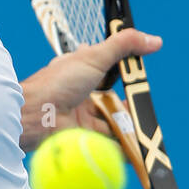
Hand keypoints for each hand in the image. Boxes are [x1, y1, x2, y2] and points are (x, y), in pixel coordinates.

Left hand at [19, 28, 162, 152]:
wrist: (34, 115)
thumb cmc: (58, 82)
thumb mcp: (94, 57)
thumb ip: (124, 46)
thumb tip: (155, 40)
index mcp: (81, 70)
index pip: (107, 69)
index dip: (122, 71)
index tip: (137, 73)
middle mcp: (81, 93)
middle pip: (112, 99)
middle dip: (129, 104)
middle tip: (143, 105)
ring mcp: (81, 115)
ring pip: (110, 122)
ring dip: (127, 126)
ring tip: (144, 128)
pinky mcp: (81, 136)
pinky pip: (106, 142)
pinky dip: (121, 146)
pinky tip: (136, 148)